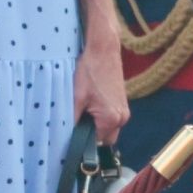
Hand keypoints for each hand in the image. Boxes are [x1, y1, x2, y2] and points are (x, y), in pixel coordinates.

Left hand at [72, 29, 129, 145]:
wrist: (104, 50)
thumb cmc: (90, 71)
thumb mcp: (77, 97)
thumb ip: (73, 119)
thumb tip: (67, 135)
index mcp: (111, 119)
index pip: (96, 142)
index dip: (84, 139)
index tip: (74, 131)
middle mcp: (122, 118)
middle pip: (105, 138)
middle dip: (92, 134)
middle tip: (78, 120)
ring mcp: (124, 110)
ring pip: (109, 128)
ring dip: (97, 124)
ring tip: (85, 109)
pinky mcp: (123, 103)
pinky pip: (112, 118)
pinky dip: (102, 116)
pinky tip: (91, 103)